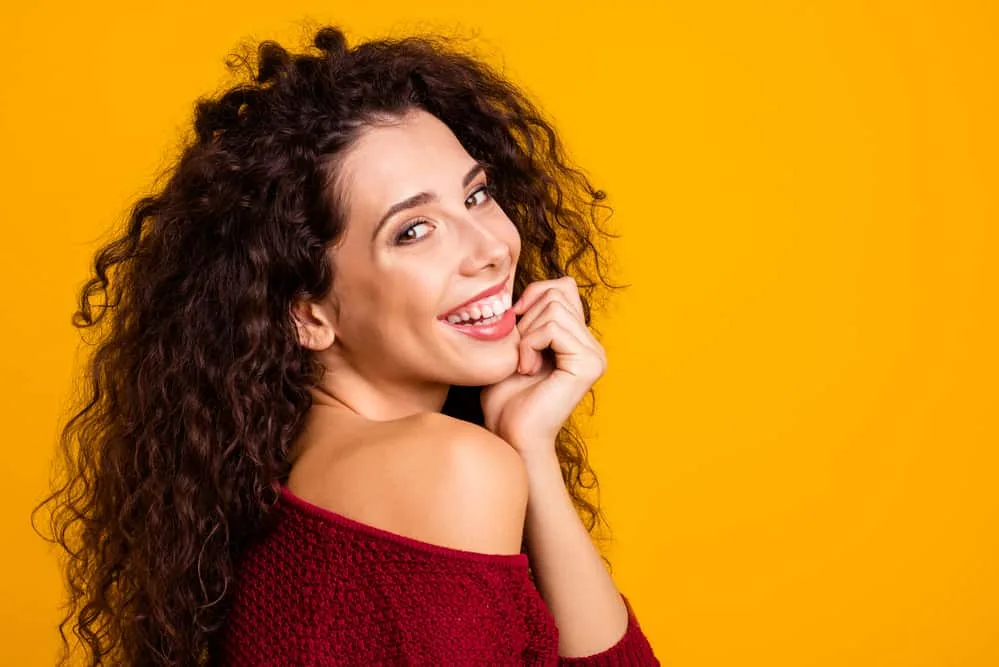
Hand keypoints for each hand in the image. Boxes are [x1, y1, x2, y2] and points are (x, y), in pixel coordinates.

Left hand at [480, 276, 607, 457]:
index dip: (534, 294)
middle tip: (520, 353)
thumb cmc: (506, 398)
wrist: (509, 434)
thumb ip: (529, 316)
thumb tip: (535, 287)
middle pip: (558, 291)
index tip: (515, 323)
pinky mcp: (588, 364)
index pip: (563, 286)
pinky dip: (530, 343)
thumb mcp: (514, 346)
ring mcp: (594, 355)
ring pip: (554, 308)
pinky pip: (554, 328)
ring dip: (526, 334)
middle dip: (527, 317)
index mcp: (578, 340)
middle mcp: (592, 346)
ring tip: (523, 363)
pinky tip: (527, 369)